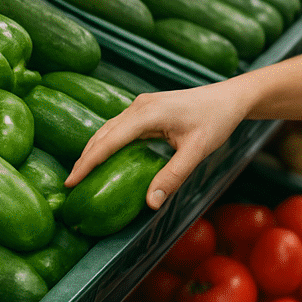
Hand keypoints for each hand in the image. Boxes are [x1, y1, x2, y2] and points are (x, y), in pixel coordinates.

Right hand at [64, 82, 251, 208]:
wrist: (231, 98)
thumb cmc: (217, 120)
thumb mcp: (197, 150)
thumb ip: (174, 176)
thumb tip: (151, 203)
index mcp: (149, 113)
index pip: (109, 140)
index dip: (88, 162)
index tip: (71, 182)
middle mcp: (141, 106)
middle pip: (104, 133)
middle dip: (85, 158)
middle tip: (70, 184)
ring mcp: (143, 105)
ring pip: (110, 129)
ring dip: (95, 150)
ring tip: (81, 174)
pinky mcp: (148, 109)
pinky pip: (121, 127)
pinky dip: (108, 143)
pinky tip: (104, 159)